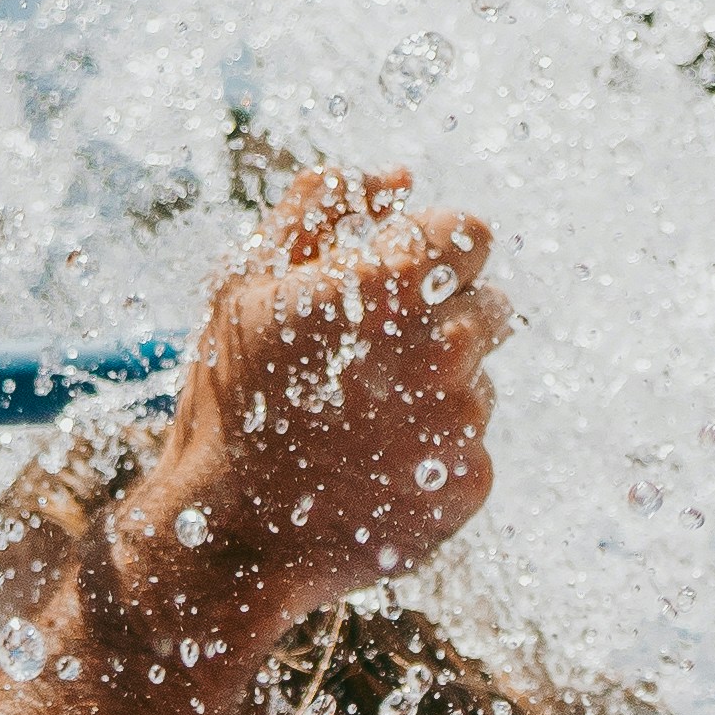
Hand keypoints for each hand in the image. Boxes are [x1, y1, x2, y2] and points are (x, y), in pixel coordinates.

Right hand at [126, 166, 504, 628]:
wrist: (224, 538)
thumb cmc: (230, 399)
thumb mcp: (247, 282)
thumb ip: (323, 205)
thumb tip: (401, 176)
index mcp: (395, 282)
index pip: (472, 234)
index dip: (428, 255)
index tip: (389, 286)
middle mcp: (445, 347)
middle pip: (490, 305)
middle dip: (441, 320)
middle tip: (369, 361)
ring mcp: (464, 421)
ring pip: (479, 380)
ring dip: (436, 391)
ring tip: (358, 423)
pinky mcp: (472, 484)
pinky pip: (471, 447)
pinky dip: (432, 455)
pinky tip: (370, 469)